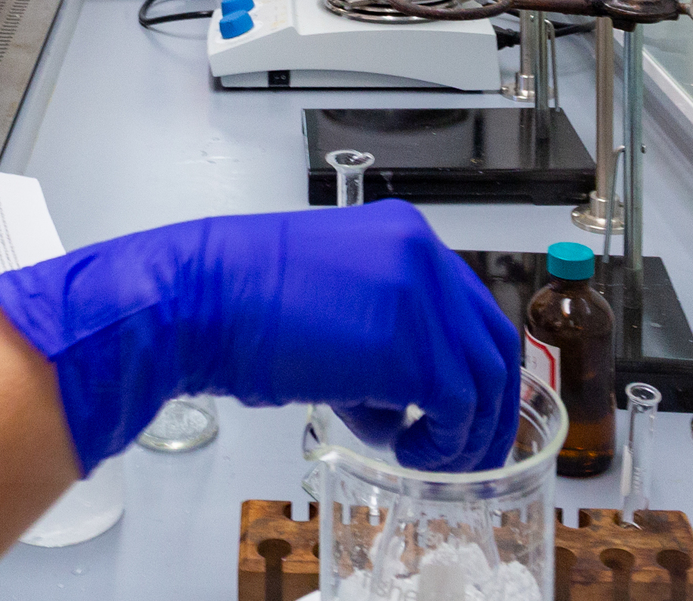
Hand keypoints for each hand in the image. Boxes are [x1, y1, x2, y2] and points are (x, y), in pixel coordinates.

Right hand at [0, 200, 518, 473]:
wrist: (199, 300)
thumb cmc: (239, 302)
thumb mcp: (329, 297)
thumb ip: (382, 330)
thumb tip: (402, 395)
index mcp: (404, 234)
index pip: (471, 307)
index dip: (477, 367)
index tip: (468, 408)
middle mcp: (423, 255)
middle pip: (493, 342)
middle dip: (489, 407)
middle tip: (468, 448)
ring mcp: (420, 297)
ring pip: (485, 379)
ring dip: (464, 433)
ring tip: (427, 457)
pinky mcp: (408, 346)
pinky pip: (456, 407)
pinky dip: (442, 442)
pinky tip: (407, 451)